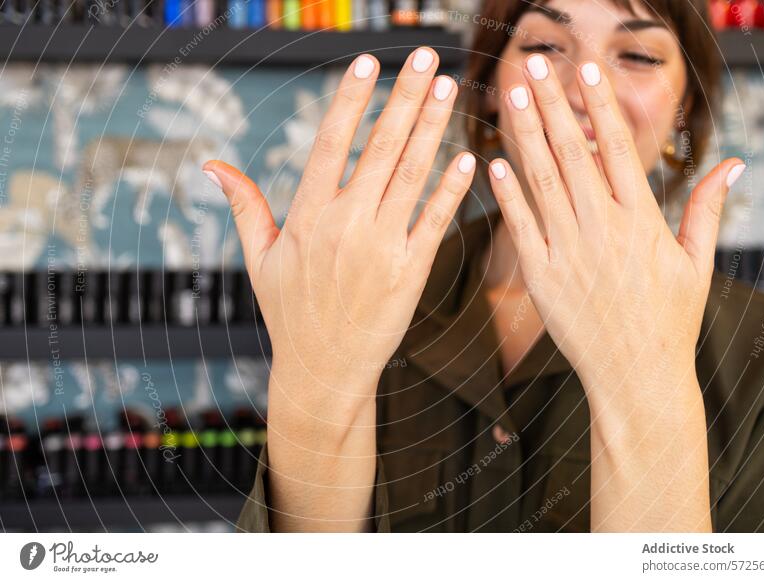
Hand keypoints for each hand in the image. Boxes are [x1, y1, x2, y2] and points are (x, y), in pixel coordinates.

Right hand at [203, 48, 475, 400]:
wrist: (323, 371)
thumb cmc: (290, 314)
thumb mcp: (258, 260)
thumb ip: (243, 206)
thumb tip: (212, 165)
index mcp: (306, 217)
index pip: (331, 144)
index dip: (351, 100)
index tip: (367, 63)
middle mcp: (345, 225)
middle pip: (380, 148)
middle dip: (405, 97)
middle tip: (424, 57)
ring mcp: (381, 248)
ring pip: (412, 175)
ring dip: (432, 127)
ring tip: (448, 88)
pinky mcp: (411, 272)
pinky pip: (434, 221)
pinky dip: (451, 188)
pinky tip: (466, 157)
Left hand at [487, 55, 744, 395]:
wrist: (636, 377)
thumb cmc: (669, 321)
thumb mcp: (697, 264)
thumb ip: (706, 209)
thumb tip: (734, 162)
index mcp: (641, 222)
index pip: (619, 148)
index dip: (600, 106)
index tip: (585, 71)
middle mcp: (602, 230)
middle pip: (573, 153)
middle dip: (553, 105)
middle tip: (536, 65)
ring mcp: (568, 253)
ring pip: (541, 181)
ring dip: (525, 135)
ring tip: (513, 96)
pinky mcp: (541, 277)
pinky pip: (520, 227)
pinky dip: (505, 194)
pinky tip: (492, 162)